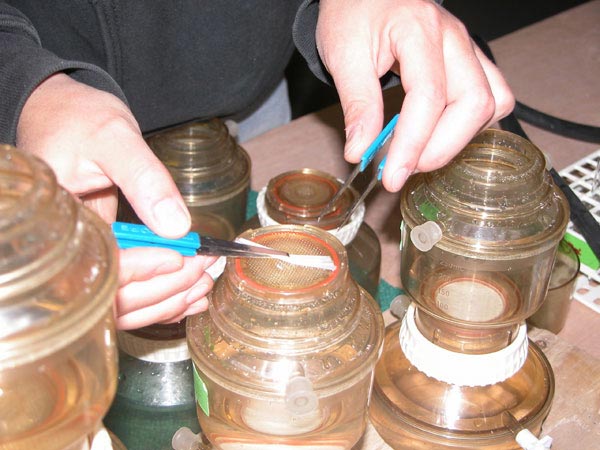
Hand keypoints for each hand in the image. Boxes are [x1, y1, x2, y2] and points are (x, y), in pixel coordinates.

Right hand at [16, 73, 212, 328]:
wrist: (65, 113)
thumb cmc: (78, 119)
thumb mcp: (113, 138)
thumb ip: (143, 178)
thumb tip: (177, 226)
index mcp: (60, 222)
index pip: (100, 266)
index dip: (142, 269)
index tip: (180, 257)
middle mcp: (69, 249)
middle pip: (116, 294)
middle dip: (166, 286)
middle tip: (205, 266)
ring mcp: (87, 256)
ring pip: (124, 302)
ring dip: (168, 298)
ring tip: (205, 281)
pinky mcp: (104, 255)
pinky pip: (129, 289)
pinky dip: (161, 297)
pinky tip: (189, 294)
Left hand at [316, 0, 514, 191]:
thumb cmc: (353, 13)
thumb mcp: (343, 57)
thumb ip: (357, 105)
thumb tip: (360, 152)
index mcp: (419, 30)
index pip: (428, 97)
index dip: (412, 144)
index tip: (391, 176)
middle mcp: (453, 38)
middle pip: (474, 103)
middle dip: (441, 148)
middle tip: (404, 168)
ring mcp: (467, 48)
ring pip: (493, 101)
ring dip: (461, 138)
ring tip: (421, 153)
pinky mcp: (469, 60)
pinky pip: (492, 96)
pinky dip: (471, 124)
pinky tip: (439, 134)